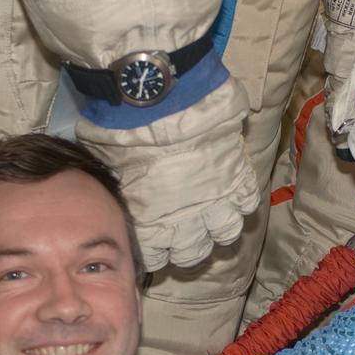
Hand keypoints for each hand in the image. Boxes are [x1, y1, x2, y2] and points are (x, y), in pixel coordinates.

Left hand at [77, 76, 256, 270]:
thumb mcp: (106, 162)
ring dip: (218, 227)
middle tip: (185, 232)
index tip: (154, 241)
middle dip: (188, 247)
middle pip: (194, 253)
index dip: (156, 251)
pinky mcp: (238, 175)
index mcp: (150, 221)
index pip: (156, 257)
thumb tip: (115, 186)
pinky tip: (231, 190)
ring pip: (226, 232)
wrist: (159, 97)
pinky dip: (241, 198)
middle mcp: (186, 220)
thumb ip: (116, 184)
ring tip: (212, 215)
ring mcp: (217, 199)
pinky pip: (248, 201)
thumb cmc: (123, 128)